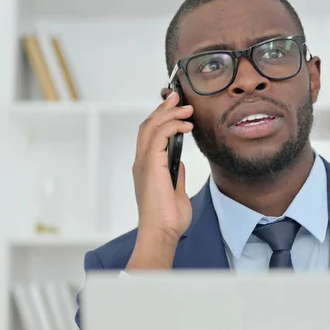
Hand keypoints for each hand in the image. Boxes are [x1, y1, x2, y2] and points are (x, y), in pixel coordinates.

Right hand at [128, 91, 193, 268]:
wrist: (162, 232)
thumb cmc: (168, 217)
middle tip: (178, 98)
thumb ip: (176, 175)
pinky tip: (186, 125)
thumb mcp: (176, 190)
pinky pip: (159, 137)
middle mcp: (142, 162)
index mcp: (147, 167)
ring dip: (170, 114)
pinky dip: (172, 126)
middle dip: (164, 108)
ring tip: (186, 107)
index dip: (162, 118)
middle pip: (148, 125)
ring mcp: (144, 163)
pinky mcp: (150, 165)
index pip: (150, 134)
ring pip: (152, 127)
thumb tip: (180, 163)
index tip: (176, 107)